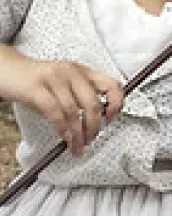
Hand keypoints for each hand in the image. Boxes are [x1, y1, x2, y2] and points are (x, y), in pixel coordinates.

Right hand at [0, 51, 123, 156]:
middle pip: (92, 102)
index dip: (116, 103)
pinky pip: (54, 111)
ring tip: (77, 145)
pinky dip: (62, 128)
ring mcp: (54, 77)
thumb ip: (79, 100)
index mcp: (82, 71)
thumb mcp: (63, 87)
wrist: (8, 70)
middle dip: (93, 126)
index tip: (112, 118)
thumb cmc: (36, 82)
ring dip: (77, 133)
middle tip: (90, 139)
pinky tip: (64, 137)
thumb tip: (93, 124)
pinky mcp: (36, 87)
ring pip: (73, 110)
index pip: (111, 84)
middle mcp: (71, 72)